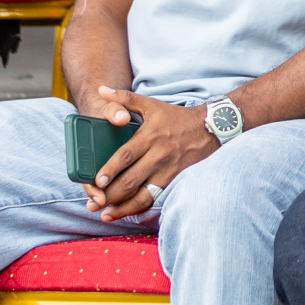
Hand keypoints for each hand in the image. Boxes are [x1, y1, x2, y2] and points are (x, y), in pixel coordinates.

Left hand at [83, 86, 218, 219]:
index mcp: (149, 137)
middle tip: (93, 203)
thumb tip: (101, 90)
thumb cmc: (176, 117)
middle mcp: (158, 156)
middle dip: (110, 195)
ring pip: (143, 194)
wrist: (211, 127)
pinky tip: (126, 212)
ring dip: (123, 207)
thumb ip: (124, 98)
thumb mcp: (151, 104)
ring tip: (106, 215)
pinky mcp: (174, 179)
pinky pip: (155, 197)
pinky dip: (139, 207)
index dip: (110, 170)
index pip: (126, 156)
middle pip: (131, 180)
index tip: (96, 182)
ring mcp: (167, 170)